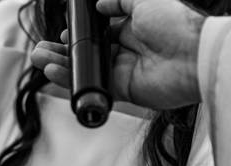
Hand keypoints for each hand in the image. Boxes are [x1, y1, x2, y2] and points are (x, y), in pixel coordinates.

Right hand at [30, 0, 204, 109]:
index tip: (63, 35)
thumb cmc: (175, 26)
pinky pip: (92, 86)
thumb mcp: (145, 0)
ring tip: (39, 59)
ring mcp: (123, 72)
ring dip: (60, 65)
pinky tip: (54, 72)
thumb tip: (99, 5)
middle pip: (88, 54)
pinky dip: (71, 81)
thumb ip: (119, 0)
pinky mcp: (121, 91)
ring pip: (86, 70)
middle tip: (41, 50)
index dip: (80, 36)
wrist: (192, 56)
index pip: (99, 35)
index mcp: (133, 29)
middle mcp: (127, 51)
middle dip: (62, 52)